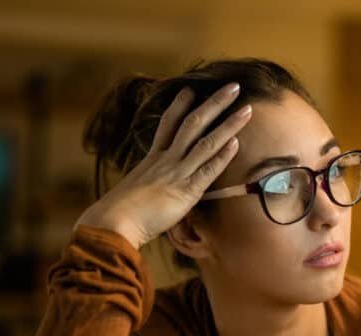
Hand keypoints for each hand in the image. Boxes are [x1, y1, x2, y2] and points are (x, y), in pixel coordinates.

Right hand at [76, 83, 251, 248]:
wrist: (113, 222)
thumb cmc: (118, 215)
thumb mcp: (133, 193)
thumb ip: (145, 187)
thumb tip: (147, 193)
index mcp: (151, 160)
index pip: (167, 125)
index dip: (180, 105)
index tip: (190, 89)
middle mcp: (165, 160)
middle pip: (192, 124)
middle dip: (214, 104)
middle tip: (233, 87)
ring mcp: (176, 173)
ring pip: (206, 142)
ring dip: (228, 125)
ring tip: (247, 109)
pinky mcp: (186, 192)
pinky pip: (207, 170)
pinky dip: (222, 156)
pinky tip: (236, 143)